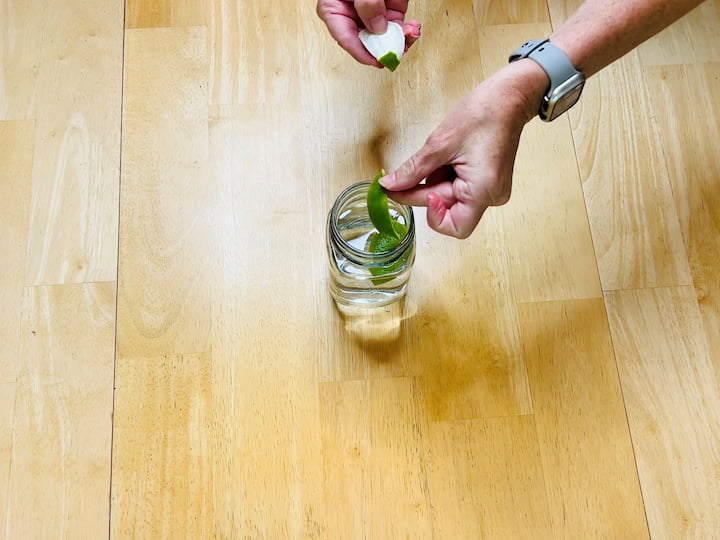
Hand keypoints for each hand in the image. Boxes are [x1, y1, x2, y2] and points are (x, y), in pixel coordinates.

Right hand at [316, 0, 420, 66]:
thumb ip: (367, 4)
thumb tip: (378, 28)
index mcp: (334, 9)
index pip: (346, 38)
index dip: (362, 53)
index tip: (377, 61)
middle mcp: (353, 15)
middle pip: (368, 43)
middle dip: (386, 48)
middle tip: (399, 49)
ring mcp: (373, 14)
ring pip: (386, 39)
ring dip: (401, 41)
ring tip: (411, 33)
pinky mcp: (390, 10)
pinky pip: (399, 29)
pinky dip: (408, 32)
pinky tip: (414, 29)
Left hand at [380, 60, 548, 237]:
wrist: (509, 98)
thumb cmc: (483, 114)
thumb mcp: (439, 143)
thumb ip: (413, 170)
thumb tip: (390, 186)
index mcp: (484, 190)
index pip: (454, 228)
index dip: (432, 215)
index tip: (421, 191)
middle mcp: (492, 197)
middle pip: (449, 211)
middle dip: (428, 191)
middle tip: (411, 171)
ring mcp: (491, 190)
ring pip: (452, 200)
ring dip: (437, 182)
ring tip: (440, 155)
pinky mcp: (488, 183)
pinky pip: (460, 189)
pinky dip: (446, 177)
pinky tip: (447, 158)